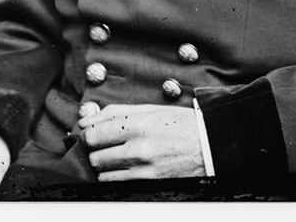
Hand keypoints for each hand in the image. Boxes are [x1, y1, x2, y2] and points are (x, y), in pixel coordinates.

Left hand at [78, 103, 205, 181]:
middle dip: (94, 150)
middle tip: (102, 145)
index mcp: (139, 123)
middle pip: (95, 155)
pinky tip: (123, 167)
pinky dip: (113, 177)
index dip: (86, 135)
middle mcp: (139, 147)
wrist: (210, 146)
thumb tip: (85, 120)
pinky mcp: (148, 184)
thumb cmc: (180, 124)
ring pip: (102, 173)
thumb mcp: (150, 109)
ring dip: (103, 165)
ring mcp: (143, 169)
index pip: (94, 134)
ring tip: (115, 156)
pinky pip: (115, 184)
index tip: (89, 135)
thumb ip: (115, 112)